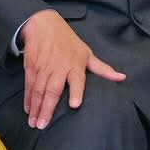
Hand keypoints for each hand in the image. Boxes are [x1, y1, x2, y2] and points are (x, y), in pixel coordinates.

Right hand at [18, 10, 125, 128]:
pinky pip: (29, 86)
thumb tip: (122, 78)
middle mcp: (58, 68)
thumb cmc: (69, 42)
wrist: (44, 25)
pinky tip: (28, 110)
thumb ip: (103, 69)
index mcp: (75, 65)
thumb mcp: (87, 53)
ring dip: (35, 107)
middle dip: (47, 108)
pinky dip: (28, 99)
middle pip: (52, 90)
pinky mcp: (31, 68)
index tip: (74, 104)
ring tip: (34, 123)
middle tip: (44, 124)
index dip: (76, 92)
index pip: (77, 80)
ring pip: (38, 90)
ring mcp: (43, 68)